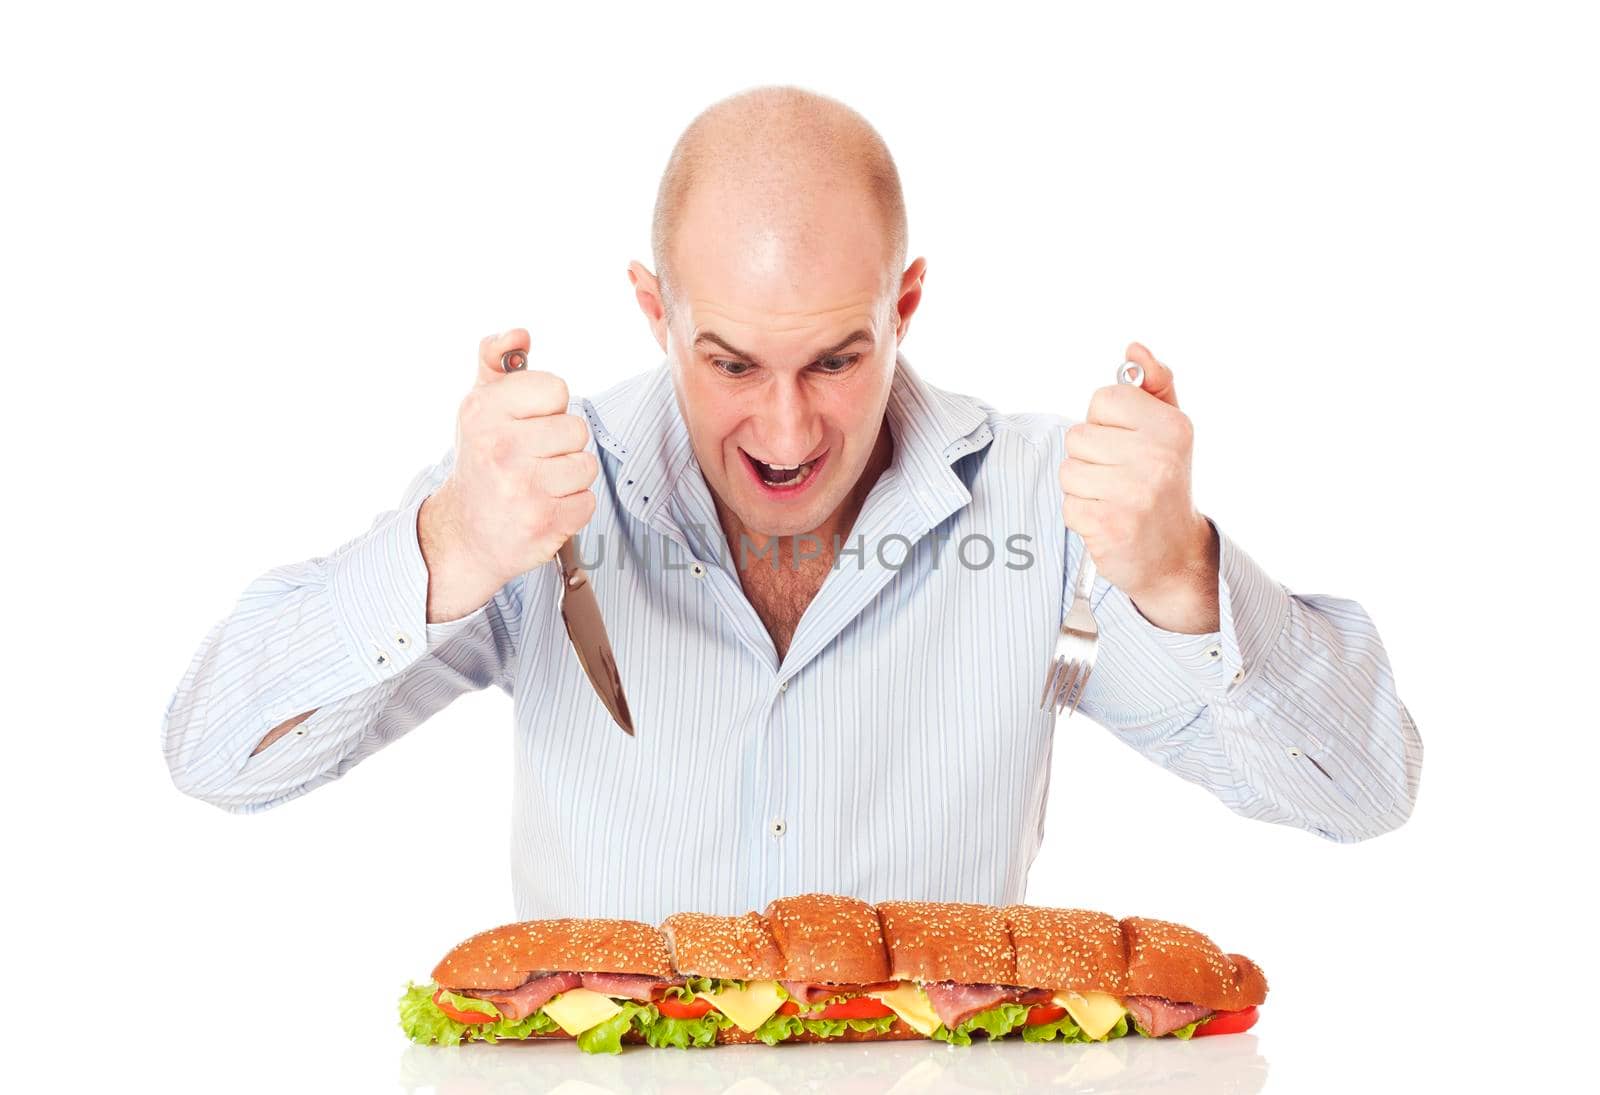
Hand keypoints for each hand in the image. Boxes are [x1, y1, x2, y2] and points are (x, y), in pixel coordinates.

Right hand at [418, 329, 597, 621]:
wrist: (465, 534)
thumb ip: (496, 360)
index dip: (547, 407)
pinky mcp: (543, 523)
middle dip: (560, 444)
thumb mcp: (479, 405)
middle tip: (531, 459)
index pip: (556, 389)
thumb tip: (519, 334)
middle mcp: (500, 448)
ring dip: (568, 477)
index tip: (526, 423)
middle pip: (576, 429)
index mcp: (485, 412)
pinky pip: (587, 501)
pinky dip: (570, 507)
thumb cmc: (481, 461)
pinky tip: (543, 508)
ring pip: (585, 465)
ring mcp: (522, 489)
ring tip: (538, 484)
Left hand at [1058, 342, 1218, 632]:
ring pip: (1068, 471)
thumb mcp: (1170, 430)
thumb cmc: (1166, 484)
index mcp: (1171, 427)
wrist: (1175, 555)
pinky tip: (1109, 521)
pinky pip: (1068, 505)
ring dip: (1084, 488)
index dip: (1106, 422)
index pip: (1103, 399)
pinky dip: (1081, 516)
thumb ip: (1154, 385)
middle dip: (1091, 458)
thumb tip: (1134, 348)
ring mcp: (1133, 493)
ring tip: (1115, 499)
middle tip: (1121, 477)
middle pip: (1078, 436)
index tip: (1128, 444)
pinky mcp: (1109, 526)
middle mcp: (1156, 457)